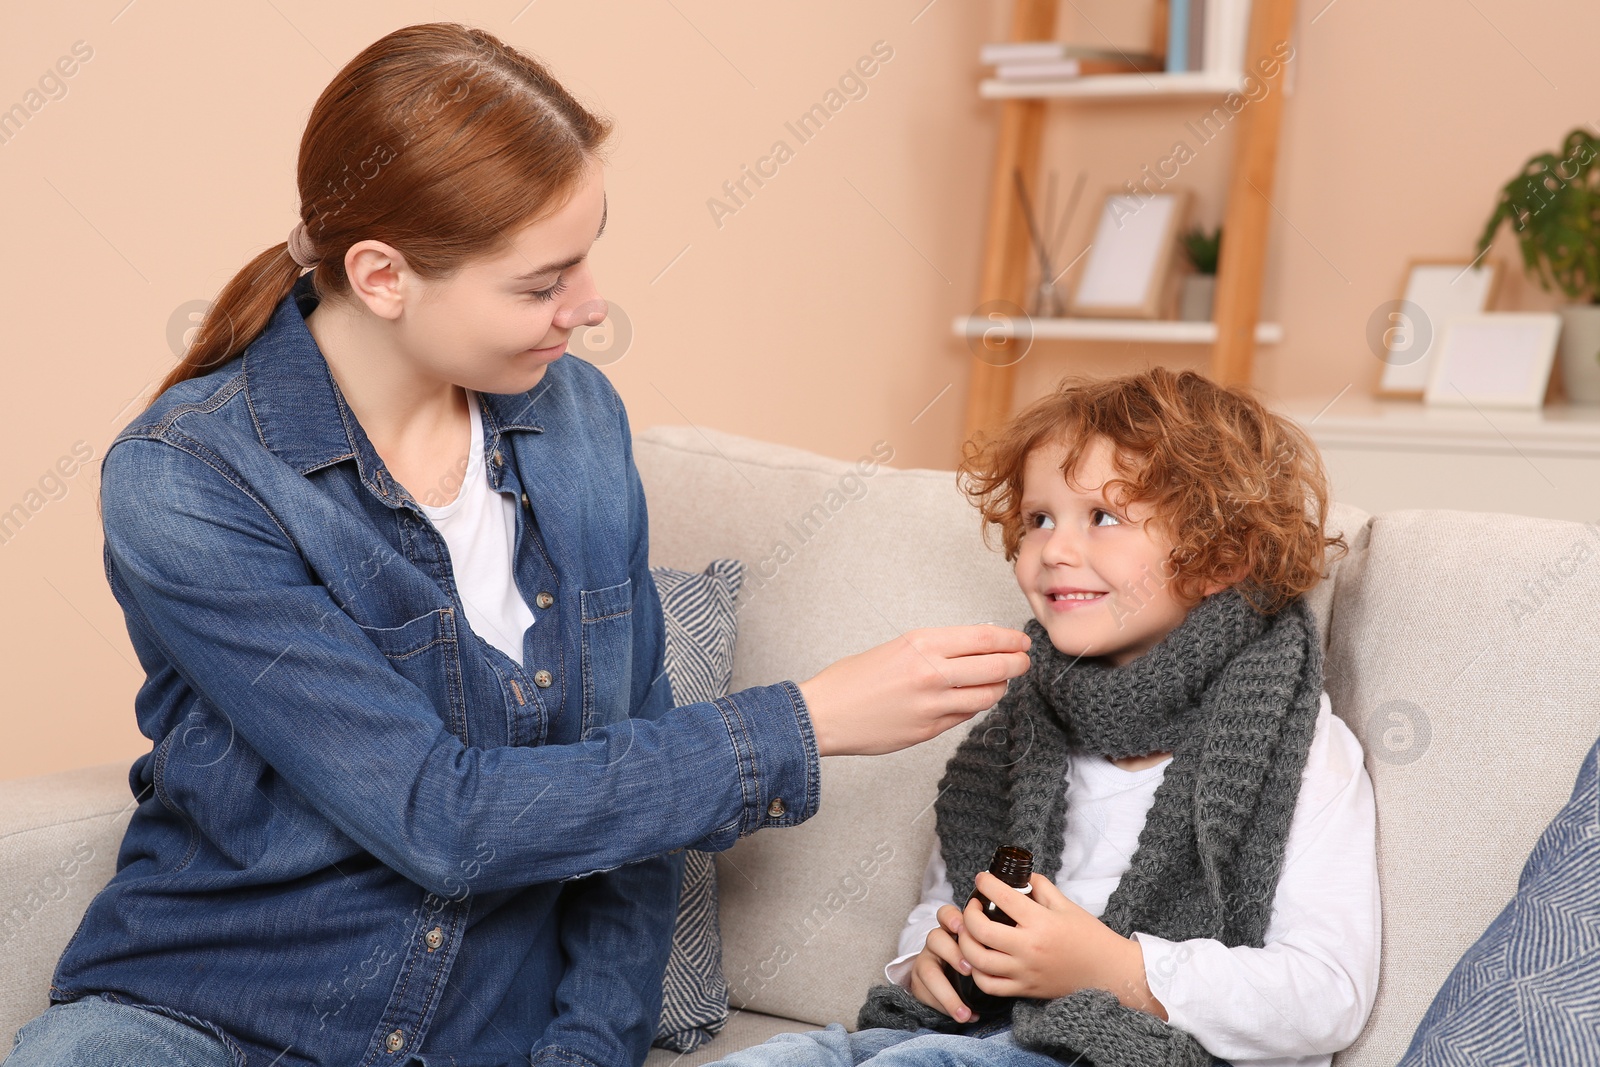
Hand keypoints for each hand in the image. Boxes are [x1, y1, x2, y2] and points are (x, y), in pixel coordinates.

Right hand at [798, 625, 1030, 756]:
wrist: (824, 714)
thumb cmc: (854, 678)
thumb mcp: (898, 647)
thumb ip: (937, 648)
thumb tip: (978, 646)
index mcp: (922, 644)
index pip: (985, 637)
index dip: (1011, 639)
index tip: (1021, 641)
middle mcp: (931, 672)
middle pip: (996, 667)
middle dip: (1017, 664)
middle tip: (1022, 662)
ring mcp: (932, 705)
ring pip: (987, 696)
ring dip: (999, 688)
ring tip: (997, 682)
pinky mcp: (928, 731)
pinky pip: (965, 716)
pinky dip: (974, 706)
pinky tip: (970, 699)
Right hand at [908, 904, 977, 1021]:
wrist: (951, 982)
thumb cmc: (973, 960)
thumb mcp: (981, 948)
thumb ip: (988, 943)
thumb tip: (1011, 947)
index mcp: (951, 929)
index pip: (945, 914)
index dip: (951, 918)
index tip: (961, 927)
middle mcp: (936, 943)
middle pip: (935, 938)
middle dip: (952, 953)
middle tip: (969, 971)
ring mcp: (926, 961)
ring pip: (927, 969)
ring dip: (946, 992)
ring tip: (964, 1011)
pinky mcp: (919, 983)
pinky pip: (925, 993)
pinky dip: (945, 1007)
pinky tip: (964, 1016)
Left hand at [956, 872, 1168, 1019]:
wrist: (1109, 972)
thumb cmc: (1090, 937)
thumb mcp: (1067, 905)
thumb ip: (1042, 888)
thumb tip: (1022, 876)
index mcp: (1040, 923)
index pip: (1003, 897)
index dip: (986, 884)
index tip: (981, 879)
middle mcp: (1029, 948)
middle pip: (981, 931)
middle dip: (968, 915)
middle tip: (973, 906)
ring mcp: (1024, 972)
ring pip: (978, 961)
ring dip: (965, 943)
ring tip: (968, 932)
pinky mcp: (1025, 990)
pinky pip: (989, 985)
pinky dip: (976, 972)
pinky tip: (977, 959)